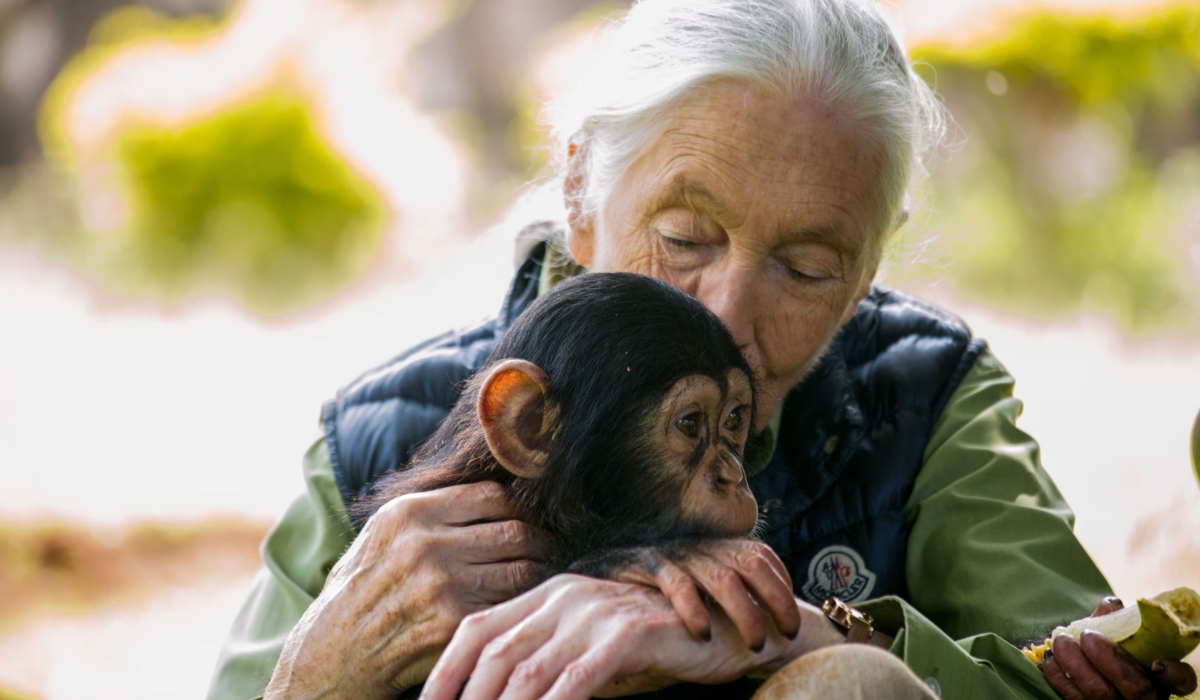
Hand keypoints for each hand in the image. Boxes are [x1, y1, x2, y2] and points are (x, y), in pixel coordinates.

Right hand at [265, 481, 547, 699]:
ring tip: (538, 576)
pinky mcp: (455, 623)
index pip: (491, 495)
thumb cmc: (362, 592)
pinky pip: (510, 604)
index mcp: (408, 513)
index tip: (523, 520)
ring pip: (522, 568)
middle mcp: (425, 544)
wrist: (334, 655)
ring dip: (536, 574)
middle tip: (546, 550)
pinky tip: (522, 606)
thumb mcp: (382, 536)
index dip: (516, 508)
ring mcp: (442, 585)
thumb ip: (430, 512)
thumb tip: (493, 493)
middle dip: (536, 541)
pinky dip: (522, 605)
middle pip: (514, 530)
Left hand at [419, 574, 786, 699]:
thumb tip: (496, 697)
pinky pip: (578, 677)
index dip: (444, 673)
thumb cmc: (649, 646)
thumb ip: (545, 664)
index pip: (476, 628)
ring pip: (530, 670)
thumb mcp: (586, 648)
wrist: (723, 626)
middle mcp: (564, 594)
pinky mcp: (629, 631)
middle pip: (495, 652)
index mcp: (546, 593)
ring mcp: (596, 610)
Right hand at [597, 539, 800, 648]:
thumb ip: (725, 598)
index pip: (761, 554)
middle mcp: (698, 548)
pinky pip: (676, 584)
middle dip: (775, 599)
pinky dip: (694, 610)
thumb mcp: (694, 588)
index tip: (792, 620)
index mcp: (714, 549)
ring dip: (745, 612)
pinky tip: (703, 634)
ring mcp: (673, 556)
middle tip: (787, 635)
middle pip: (750, 563)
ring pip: (722, 577)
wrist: (593, 578)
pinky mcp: (644, 566)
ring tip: (755, 645)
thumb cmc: (651, 593)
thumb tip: (768, 627)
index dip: (783, 584)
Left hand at [1042, 597, 1197, 699]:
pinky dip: (1058, 674)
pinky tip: (1051, 657)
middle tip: (1088, 635)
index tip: (1157, 663)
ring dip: (1076, 662)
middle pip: (1136, 687)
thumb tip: (1111, 604)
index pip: (1182, 681)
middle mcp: (1143, 699)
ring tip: (1061, 640)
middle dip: (1109, 658)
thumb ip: (1115, 622)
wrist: (1082, 674)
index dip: (1174, 674)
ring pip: (1099, 693)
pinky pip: (1072, 697)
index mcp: (1159, 679)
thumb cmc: (1104, 651)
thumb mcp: (1115, 638)